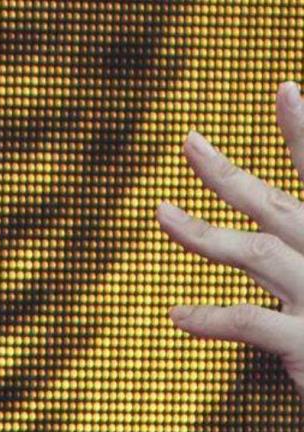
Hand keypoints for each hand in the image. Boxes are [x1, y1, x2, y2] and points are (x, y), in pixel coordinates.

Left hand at [157, 81, 303, 399]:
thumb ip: (297, 244)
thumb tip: (277, 232)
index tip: (284, 90)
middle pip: (277, 206)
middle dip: (228, 173)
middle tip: (188, 140)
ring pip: (256, 254)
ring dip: (202, 232)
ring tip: (159, 211)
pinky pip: (250, 323)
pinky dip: (210, 318)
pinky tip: (176, 315)